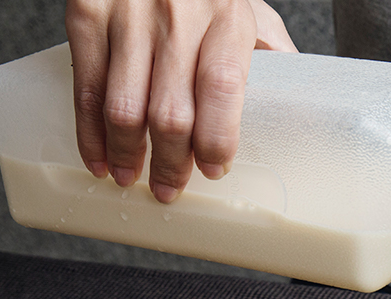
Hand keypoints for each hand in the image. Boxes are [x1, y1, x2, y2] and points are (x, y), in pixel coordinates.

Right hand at [65, 0, 296, 202]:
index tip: (213, 169)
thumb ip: (271, 54)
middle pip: (171, 112)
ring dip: (128, 155)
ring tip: (132, 177)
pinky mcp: (87, 15)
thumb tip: (303, 112)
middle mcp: (177, 16)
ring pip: (124, 109)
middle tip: (170, 188)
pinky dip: (90, 133)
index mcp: (227, 18)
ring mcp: (128, 16)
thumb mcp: (248, 8)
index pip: (222, 90)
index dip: (216, 141)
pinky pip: (87, 89)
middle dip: (170, 163)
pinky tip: (101, 157)